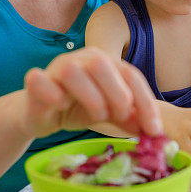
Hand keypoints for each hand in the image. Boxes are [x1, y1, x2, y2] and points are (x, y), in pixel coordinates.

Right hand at [21, 47, 162, 138]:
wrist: (40, 114)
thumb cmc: (76, 108)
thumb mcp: (108, 113)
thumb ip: (129, 118)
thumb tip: (155, 132)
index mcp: (105, 62)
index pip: (131, 75)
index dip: (145, 103)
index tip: (154, 130)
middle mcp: (82, 59)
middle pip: (103, 65)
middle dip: (118, 94)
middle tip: (120, 117)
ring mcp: (57, 67)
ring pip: (73, 71)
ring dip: (90, 96)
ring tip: (96, 116)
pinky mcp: (35, 81)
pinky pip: (39, 80)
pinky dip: (51, 93)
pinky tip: (61, 105)